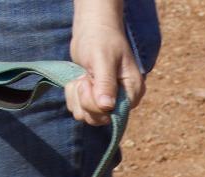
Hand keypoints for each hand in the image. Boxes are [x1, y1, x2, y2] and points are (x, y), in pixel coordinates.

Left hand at [66, 0, 145, 125]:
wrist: (92, 28)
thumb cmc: (101, 38)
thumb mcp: (103, 58)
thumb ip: (105, 83)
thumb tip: (106, 107)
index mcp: (132, 93)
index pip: (112, 115)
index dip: (95, 103)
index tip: (89, 81)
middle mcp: (122, 102)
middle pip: (98, 119)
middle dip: (84, 99)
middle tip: (85, 77)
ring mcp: (108, 103)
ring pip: (85, 116)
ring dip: (76, 96)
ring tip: (82, 76)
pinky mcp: (95, 101)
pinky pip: (78, 110)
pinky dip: (73, 95)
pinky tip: (78, 79)